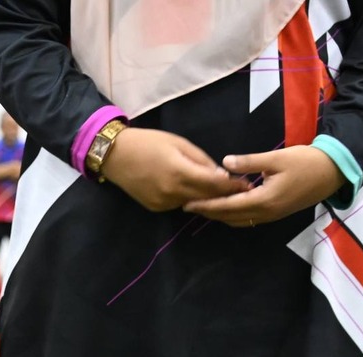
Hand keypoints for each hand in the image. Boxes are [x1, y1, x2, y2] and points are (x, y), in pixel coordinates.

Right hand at [99, 127, 241, 211]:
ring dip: (207, 197)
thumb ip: (201, 161)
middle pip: (207, 197)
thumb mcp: (180, 144)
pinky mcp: (156, 207)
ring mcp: (163, 202)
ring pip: (193, 202)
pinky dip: (188, 198)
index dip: (232, 185)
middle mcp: (172, 192)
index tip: (247, 184)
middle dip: (224, 194)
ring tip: (219, 191)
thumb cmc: (149, 142)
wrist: (115, 156)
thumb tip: (220, 175)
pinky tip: (191, 190)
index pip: (214, 184)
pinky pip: (179, 203)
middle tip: (241, 189)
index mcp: (180, 173)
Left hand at [184, 145, 345, 225]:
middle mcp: (266, 212)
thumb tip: (226, 162)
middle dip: (209, 212)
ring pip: (239, 220)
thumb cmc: (307, 161)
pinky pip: (249, 218)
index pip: (227, 206)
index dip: (207, 205)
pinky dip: (234, 214)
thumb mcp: (277, 158)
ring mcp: (272, 215)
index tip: (188, 203)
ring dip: (221, 215)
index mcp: (264, 200)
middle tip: (189, 206)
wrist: (335, 172)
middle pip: (230, 217)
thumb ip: (250, 162)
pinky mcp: (277, 213)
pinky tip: (227, 206)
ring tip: (205, 207)